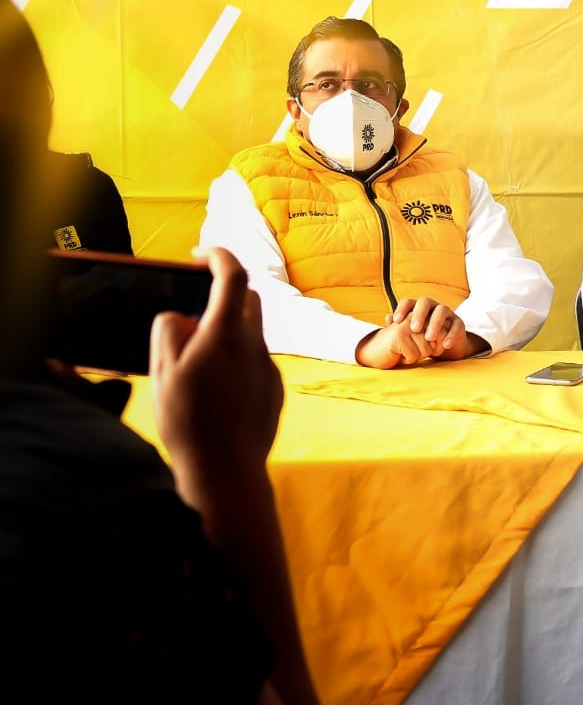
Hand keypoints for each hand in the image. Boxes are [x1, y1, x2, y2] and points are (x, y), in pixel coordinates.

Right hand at [149, 247, 282, 484]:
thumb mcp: (162, 373)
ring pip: (252, 333)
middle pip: (248, 300)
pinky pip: (256, 362)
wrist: (227, 472)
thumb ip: (170, 333)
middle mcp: (255, 345)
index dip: (218, 256)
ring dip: (228, 333)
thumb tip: (182, 317)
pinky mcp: (275, 389)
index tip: (198, 255)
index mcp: (226, 334)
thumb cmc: (189, 422)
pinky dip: (237, 362)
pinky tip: (216, 393)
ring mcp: (269, 367)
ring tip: (198, 365)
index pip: (233, 274)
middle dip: (224, 295)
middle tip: (194, 313)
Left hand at [355, 297, 479, 367]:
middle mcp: (433, 307)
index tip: (396, 321)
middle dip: (419, 314)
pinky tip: (445, 345)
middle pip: (426, 302)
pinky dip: (451, 335)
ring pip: (442, 310)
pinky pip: (456, 325)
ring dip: (435, 323)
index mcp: (419, 307)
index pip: (409, 301)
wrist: (445, 347)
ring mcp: (447, 314)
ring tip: (429, 338)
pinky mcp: (459, 323)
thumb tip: (387, 319)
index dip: (402, 309)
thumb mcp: (411, 334)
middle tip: (414, 329)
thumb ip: (399, 327)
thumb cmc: (423, 338)